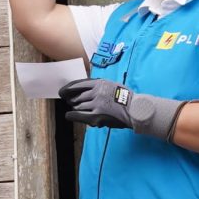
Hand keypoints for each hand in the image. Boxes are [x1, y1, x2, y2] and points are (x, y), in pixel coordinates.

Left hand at [60, 78, 181, 140]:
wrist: (134, 109)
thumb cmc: (126, 98)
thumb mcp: (112, 85)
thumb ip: (100, 86)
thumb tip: (87, 89)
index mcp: (100, 83)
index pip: (79, 84)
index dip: (69, 88)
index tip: (63, 91)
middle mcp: (96, 91)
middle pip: (78, 96)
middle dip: (73, 99)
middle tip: (70, 102)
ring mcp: (96, 103)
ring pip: (79, 105)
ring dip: (76, 108)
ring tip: (76, 109)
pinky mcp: (97, 115)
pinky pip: (79, 115)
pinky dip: (73, 115)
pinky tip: (69, 115)